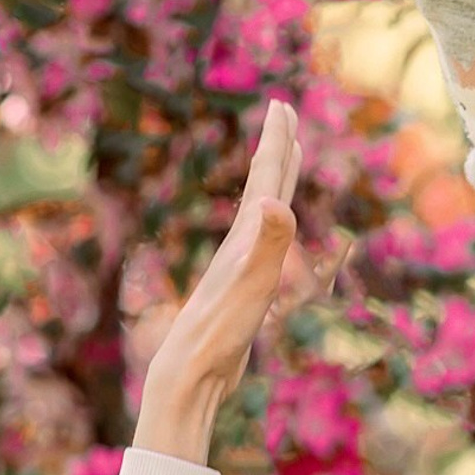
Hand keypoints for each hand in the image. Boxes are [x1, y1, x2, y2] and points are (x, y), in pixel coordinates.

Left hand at [134, 101, 302, 464]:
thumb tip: (276, 201)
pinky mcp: (244, 285)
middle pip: (262, 183)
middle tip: (283, 111)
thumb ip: (267, 244)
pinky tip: (271, 226)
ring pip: (262, 209)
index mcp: (247, 233)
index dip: (277, 141)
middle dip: (276, 147)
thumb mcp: (252, 285)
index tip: (282, 104)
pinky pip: (264, 238)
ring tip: (284, 158)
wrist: (190, 371)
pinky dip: (273, 221)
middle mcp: (243, 241)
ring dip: (275, 179)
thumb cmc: (221, 330)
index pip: (266, 176)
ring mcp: (242, 261)